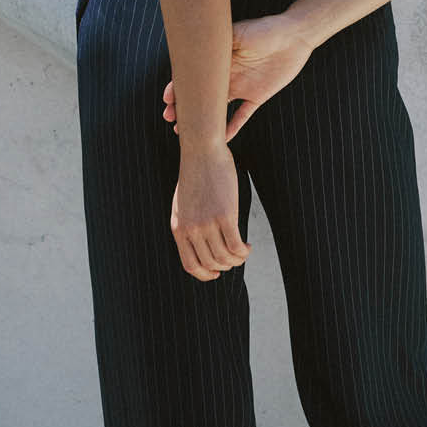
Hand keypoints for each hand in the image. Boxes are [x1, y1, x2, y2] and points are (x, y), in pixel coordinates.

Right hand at [162, 13, 316, 143]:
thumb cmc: (265, 29)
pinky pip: (242, 115)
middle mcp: (228, 74)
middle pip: (201, 94)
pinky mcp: (257, 96)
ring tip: (186, 130)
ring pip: (217, 108)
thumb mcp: (237, 32)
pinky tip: (221, 138)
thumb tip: (193, 45)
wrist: (294, 36)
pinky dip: (232, 127)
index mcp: (220, 60)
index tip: (168, 97)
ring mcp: (241, 86)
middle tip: (170, 117)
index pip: (194, 76)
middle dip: (184, 106)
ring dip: (203, 118)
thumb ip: (217, 42)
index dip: (179, 87)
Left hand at [171, 142, 251, 281]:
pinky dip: (244, 251)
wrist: (201, 151)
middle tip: (235, 258)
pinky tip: (248, 246)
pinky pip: (236, 246)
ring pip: (225, 257)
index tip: (216, 272)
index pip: (190, 265)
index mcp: (178, 228)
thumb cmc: (195, 175)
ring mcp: (207, 223)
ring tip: (243, 252)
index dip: (205, 274)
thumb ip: (189, 224)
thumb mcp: (183, 204)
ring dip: (237, 260)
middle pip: (211, 264)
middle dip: (225, 266)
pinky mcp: (225, 215)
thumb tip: (202, 244)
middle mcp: (191, 229)